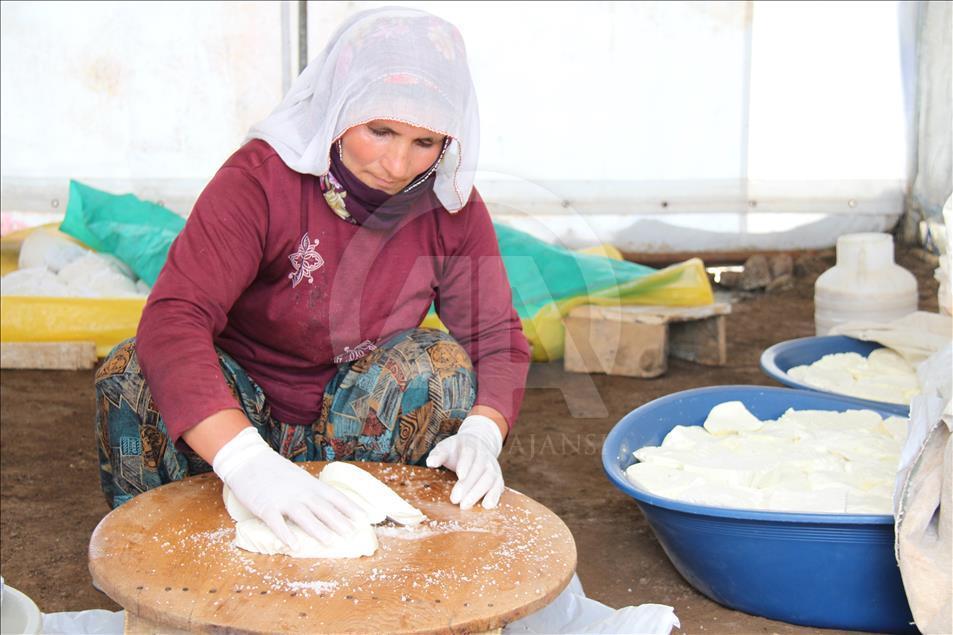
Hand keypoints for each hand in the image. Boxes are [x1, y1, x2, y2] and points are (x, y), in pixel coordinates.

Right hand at [213, 427, 366, 548]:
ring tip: (331, 542)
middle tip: (352, 534)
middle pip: (323, 508)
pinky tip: (294, 545)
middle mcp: (301, 492)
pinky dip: (286, 534)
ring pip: (304, 516)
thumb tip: (327, 507)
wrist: (248, 460)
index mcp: (311, 485)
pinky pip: (277, 523)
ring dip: (318, 529)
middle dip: (339, 521)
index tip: (364, 518)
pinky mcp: (265, 507)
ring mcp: (283, 500)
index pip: (335, 497)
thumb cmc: (275, 471)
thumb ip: (311, 492)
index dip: (350, 508)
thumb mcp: (299, 478)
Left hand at [426, 415, 504, 508]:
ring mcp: (492, 466)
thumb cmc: (457, 450)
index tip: (460, 475)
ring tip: (465, 505)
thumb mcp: (446, 447)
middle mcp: (484, 455)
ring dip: (478, 493)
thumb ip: (438, 454)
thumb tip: (430, 462)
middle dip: (468, 485)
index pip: (469, 453)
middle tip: (455, 499)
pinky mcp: (497, 477)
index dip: (466, 464)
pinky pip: (499, 486)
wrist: (477, 444)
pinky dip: (495, 495)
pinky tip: (486, 505)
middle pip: (479, 468)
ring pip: (490, 478)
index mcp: (470, 445)